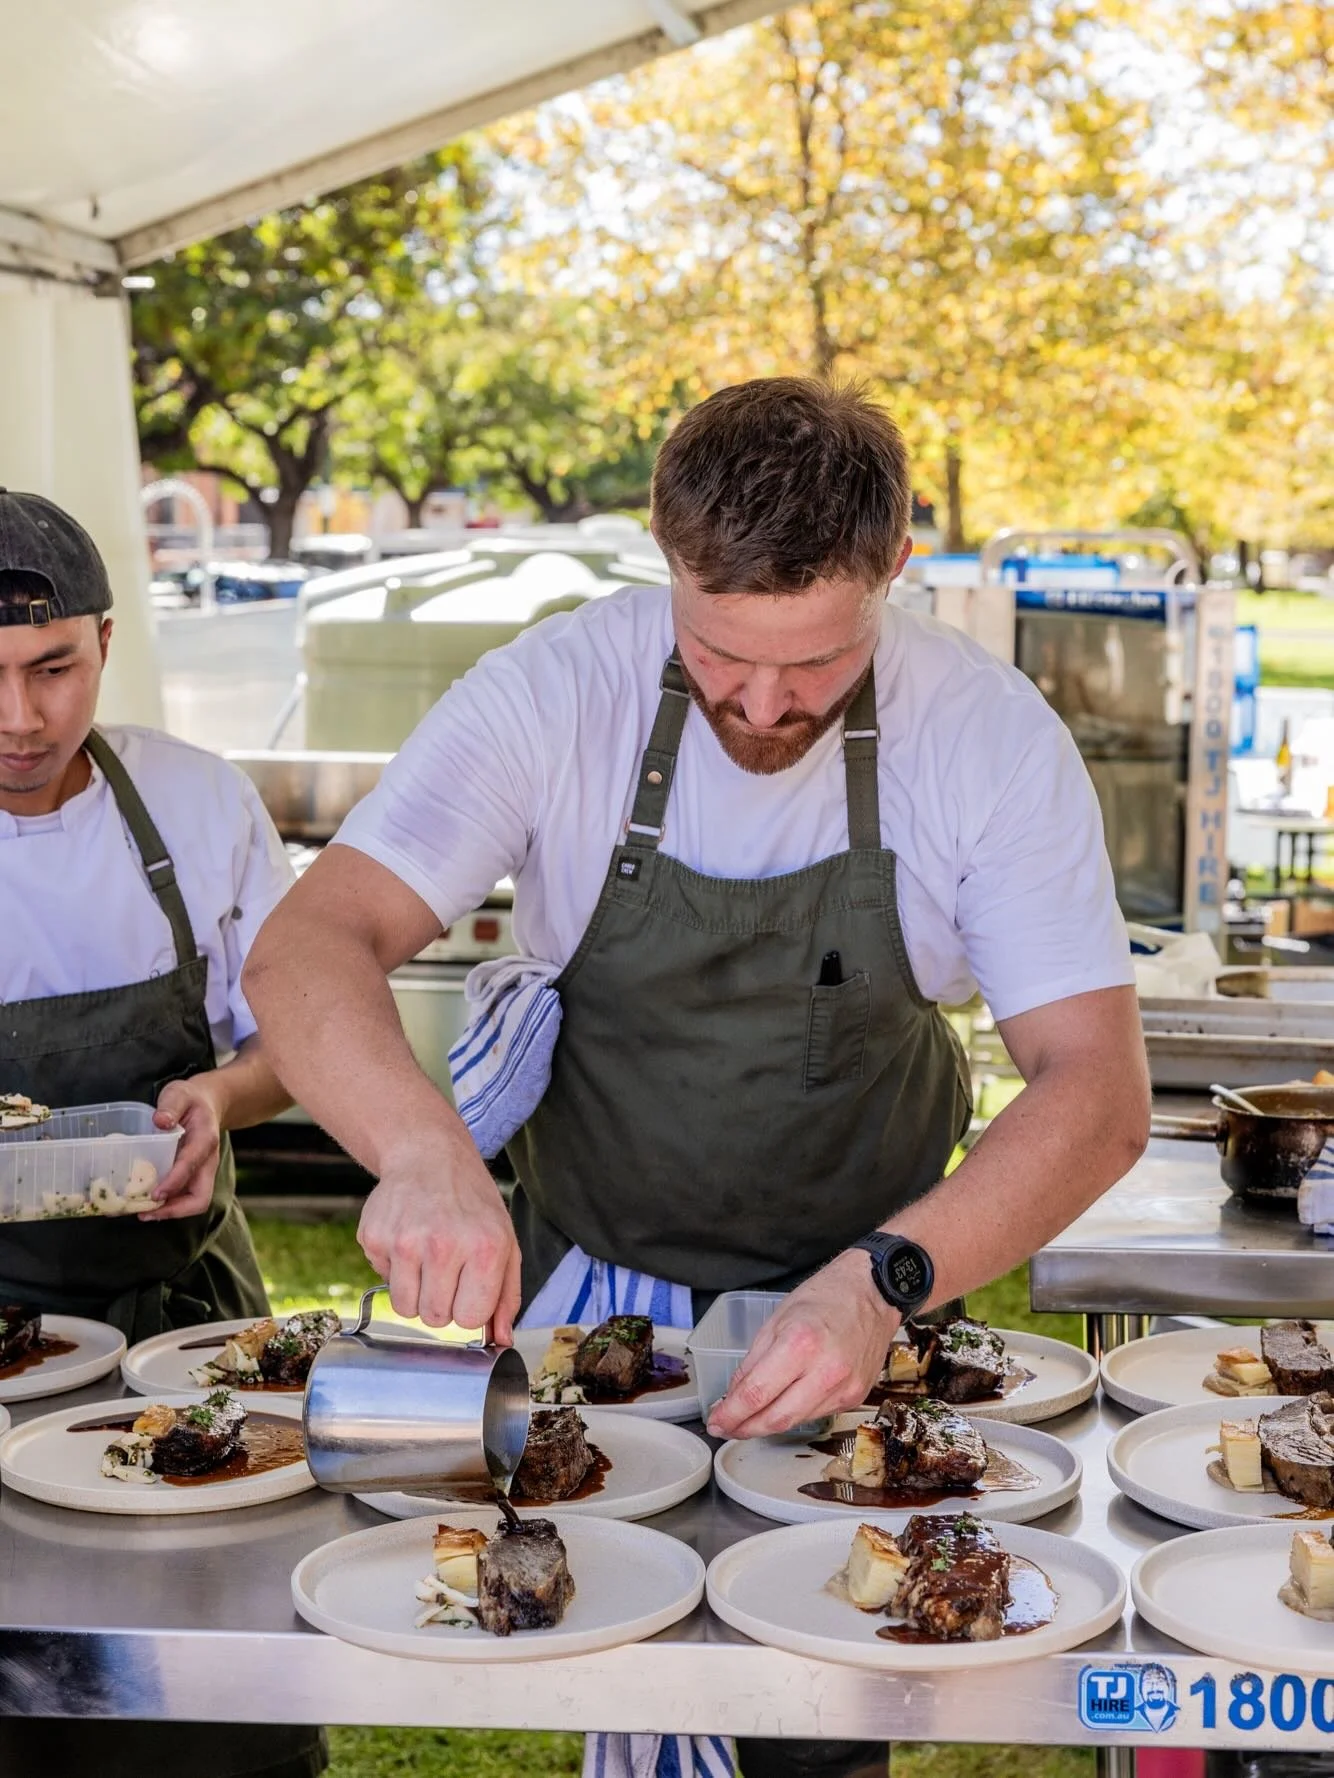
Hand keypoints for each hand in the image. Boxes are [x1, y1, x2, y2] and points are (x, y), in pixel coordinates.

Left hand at [142, 1076, 222, 1220]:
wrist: (206, 1104)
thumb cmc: (190, 1100)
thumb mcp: (180, 1094)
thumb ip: (171, 1105)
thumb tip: (160, 1121)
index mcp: (205, 1140)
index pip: (192, 1166)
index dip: (174, 1182)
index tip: (155, 1195)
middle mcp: (206, 1162)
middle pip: (200, 1198)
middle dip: (175, 1210)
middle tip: (146, 1213)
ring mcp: (200, 1172)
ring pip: (192, 1202)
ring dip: (168, 1212)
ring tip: (140, 1213)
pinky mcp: (191, 1177)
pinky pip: (182, 1198)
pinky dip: (165, 1205)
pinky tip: (143, 1202)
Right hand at [356, 1133, 521, 1339]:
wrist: (428, 1155)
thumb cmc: (472, 1203)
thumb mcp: (504, 1241)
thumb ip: (506, 1295)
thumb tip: (501, 1340)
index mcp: (484, 1249)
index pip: (468, 1320)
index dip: (467, 1308)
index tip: (468, 1287)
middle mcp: (443, 1245)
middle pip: (433, 1319)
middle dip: (440, 1302)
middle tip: (446, 1270)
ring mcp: (404, 1241)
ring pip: (404, 1308)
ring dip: (415, 1291)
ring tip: (426, 1257)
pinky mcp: (374, 1236)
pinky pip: (382, 1280)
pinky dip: (393, 1267)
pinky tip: (406, 1237)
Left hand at [706, 1248, 898, 1438]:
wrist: (874, 1292)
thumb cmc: (825, 1296)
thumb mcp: (777, 1319)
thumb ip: (754, 1361)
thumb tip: (735, 1395)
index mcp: (800, 1344)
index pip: (756, 1393)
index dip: (731, 1414)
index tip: (715, 1421)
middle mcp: (826, 1372)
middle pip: (777, 1418)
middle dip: (745, 1428)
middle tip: (725, 1427)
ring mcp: (844, 1388)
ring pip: (796, 1421)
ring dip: (767, 1425)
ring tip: (748, 1420)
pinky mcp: (856, 1397)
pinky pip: (816, 1414)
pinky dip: (793, 1414)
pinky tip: (781, 1407)